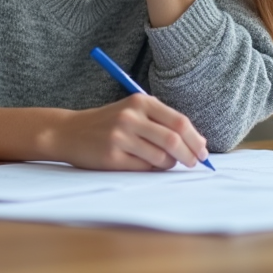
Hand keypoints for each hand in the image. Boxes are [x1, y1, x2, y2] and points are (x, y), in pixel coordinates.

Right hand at [45, 95, 208, 170]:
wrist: (69, 132)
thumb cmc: (108, 123)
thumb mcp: (133, 111)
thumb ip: (161, 121)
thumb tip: (197, 142)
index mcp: (140, 102)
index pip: (180, 122)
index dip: (196, 139)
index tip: (203, 151)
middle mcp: (131, 117)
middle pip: (174, 140)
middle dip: (190, 155)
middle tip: (194, 163)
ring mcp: (120, 137)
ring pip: (161, 158)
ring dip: (170, 164)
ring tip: (165, 163)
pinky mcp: (112, 156)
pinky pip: (145, 168)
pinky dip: (152, 170)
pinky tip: (146, 164)